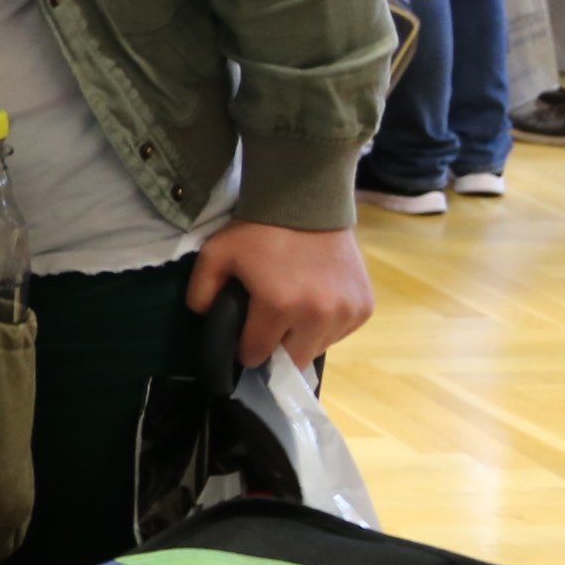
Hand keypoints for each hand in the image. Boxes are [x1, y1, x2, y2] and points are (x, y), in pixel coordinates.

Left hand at [187, 222, 373, 368]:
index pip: (257, 354)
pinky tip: (314, 304)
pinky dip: (326, 327)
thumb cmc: (258, 231)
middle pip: (292, 360)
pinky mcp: (364, 307)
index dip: (245, 349)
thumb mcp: (215, 255)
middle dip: (276, 349)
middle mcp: (317, 315)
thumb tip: (205, 318)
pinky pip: (340, 334)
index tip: (243, 337)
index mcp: (279, 306)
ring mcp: (346, 313)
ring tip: (293, 311)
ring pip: (318, 348)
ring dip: (303, 339)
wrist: (307, 203)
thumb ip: (200, 292)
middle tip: (268, 326)